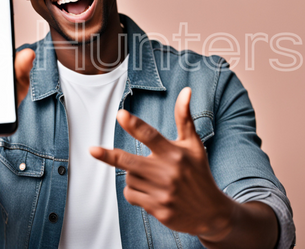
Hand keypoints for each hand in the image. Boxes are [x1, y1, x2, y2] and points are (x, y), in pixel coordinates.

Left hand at [89, 87, 233, 238]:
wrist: (212, 213)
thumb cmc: (199, 172)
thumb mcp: (194, 145)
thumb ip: (184, 118)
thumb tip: (186, 90)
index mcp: (175, 153)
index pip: (151, 135)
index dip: (134, 125)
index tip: (121, 115)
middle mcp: (168, 172)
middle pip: (130, 161)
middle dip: (109, 155)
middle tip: (92, 149)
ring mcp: (163, 193)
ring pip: (129, 179)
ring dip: (133, 176)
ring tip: (152, 178)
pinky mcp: (158, 210)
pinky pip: (131, 196)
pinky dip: (134, 193)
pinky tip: (151, 192)